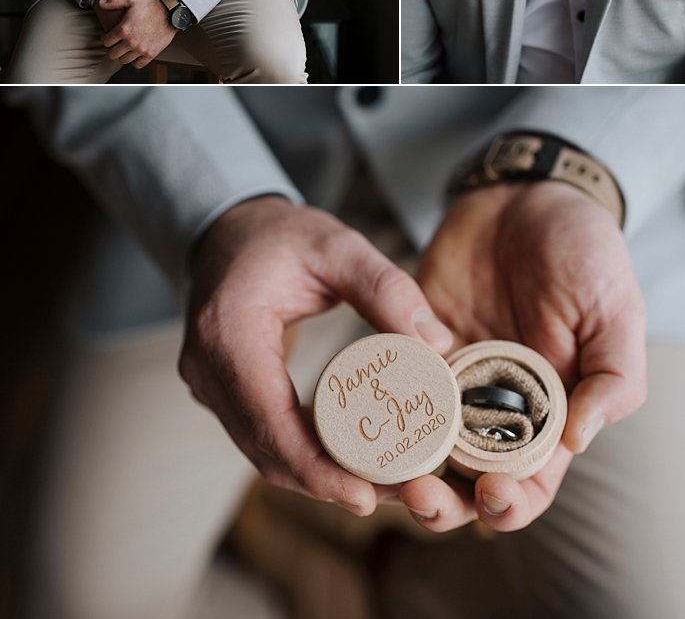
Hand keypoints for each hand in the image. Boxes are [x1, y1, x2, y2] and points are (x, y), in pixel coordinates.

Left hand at [97, 0, 173, 65]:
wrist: (171, 12)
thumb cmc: (151, 5)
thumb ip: (114, 2)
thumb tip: (100, 4)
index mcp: (123, 29)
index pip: (106, 42)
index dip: (105, 38)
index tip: (109, 36)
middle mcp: (131, 42)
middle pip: (112, 54)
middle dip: (112, 49)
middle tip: (115, 44)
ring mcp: (141, 49)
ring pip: (123, 60)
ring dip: (123, 55)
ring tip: (125, 48)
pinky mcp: (150, 54)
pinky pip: (137, 64)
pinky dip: (135, 61)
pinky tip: (135, 53)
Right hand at [178, 196, 452, 515]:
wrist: (228, 228)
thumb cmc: (281, 235)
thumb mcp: (338, 246)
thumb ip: (387, 287)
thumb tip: (438, 343)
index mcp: (229, 331)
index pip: (269, 420)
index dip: (315, 468)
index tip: (365, 496)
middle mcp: (207, 366)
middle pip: (266, 448)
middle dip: (327, 481)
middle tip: (392, 495)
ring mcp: (207, 383)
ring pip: (262, 451)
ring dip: (316, 476)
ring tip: (381, 487)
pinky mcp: (220, 391)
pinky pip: (260, 436)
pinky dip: (301, 455)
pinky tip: (346, 463)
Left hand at [399, 181, 645, 533]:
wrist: (526, 192)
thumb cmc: (585, 251)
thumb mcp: (617, 310)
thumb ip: (613, 377)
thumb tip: (578, 443)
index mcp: (550, 410)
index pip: (530, 484)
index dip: (511, 505)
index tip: (492, 493)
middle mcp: (496, 404)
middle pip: (466, 480)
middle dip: (445, 504)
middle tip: (422, 494)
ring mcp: (452, 375)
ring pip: (421, 445)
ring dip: (404, 468)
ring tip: (389, 470)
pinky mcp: (415, 340)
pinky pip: (393, 383)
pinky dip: (379, 405)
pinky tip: (366, 410)